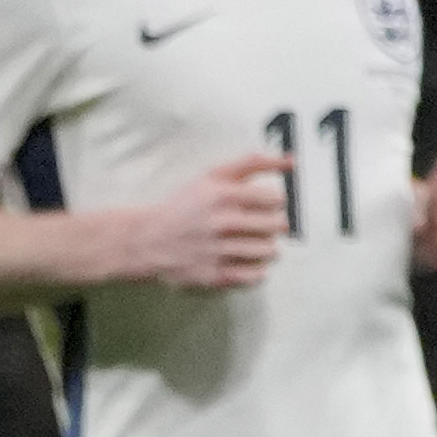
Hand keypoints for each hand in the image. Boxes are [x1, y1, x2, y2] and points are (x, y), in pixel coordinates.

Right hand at [117, 155, 292, 293]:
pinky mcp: (214, 275)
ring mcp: (218, 251)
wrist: (146, 239)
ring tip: (252, 243)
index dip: (274, 202)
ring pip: (269, 251)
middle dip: (273, 224)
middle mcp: (221, 222)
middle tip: (260, 224)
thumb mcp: (212, 176)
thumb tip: (290, 159)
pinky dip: (257, 270)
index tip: (265, 205)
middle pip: (276, 225)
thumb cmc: (184, 206)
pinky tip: (246, 260)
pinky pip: (255, 276)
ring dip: (266, 247)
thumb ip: (251, 164)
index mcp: (221, 194)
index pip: (275, 199)